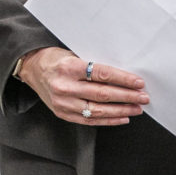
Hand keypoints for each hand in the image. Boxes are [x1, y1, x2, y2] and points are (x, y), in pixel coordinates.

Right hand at [17, 47, 147, 125]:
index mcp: (68, 67)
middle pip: (102, 94)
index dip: (122, 79)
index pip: (102, 74)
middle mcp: (65, 87)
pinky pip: (89, 120)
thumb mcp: (73, 54)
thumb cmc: (55, 59)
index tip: (138, 82)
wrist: (32, 68)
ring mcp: (63, 103)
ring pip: (97, 110)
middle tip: (143, 97)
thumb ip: (94, 65)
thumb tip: (123, 76)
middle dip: (127, 97)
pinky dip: (108, 121)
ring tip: (137, 109)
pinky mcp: (63, 114)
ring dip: (121, 110)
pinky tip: (122, 118)